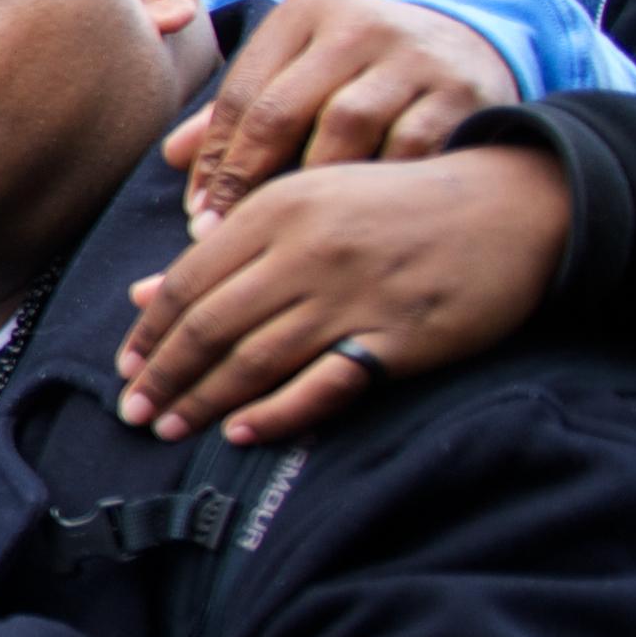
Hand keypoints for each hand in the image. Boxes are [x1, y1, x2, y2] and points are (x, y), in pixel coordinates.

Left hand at [116, 142, 571, 439]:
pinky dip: (278, 412)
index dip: (150, 333)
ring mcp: (354, 296)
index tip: (125, 369)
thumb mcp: (306, 203)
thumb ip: (225, 248)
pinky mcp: (399, 338)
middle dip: (165, 377)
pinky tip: (242, 432)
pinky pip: (323, 384)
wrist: (510, 204)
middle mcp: (308, 251)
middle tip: (135, 413)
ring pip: (256, 359)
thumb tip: (142, 296)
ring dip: (205, 401)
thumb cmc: (393, 205)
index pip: (189, 282)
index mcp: (277, 209)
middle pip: (212, 326)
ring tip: (170, 429)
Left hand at [162, 0, 515, 229]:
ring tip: (284, 235)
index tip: (198, 213)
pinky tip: (356, 222)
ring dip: (308, 185)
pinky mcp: (460, 93)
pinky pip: (407, 151)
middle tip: (223, 231)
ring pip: (344, 128)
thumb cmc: (361, 70)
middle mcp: (358, 25)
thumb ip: (241, 110)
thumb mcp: (301, 69)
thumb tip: (171, 156)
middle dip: (245, 178)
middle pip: (282, 109)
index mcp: (306, 13)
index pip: (243, 92)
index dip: (214, 159)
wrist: (473, 45)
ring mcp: (414, 56)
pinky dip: (376, 187)